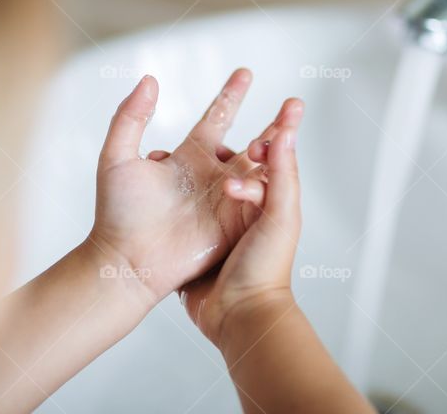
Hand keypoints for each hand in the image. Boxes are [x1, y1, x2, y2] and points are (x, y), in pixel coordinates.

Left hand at [86, 68, 302, 306]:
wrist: (127, 259)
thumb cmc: (117, 213)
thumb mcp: (117, 157)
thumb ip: (130, 116)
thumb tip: (149, 79)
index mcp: (190, 156)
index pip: (218, 117)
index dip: (232, 94)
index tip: (246, 72)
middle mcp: (213, 174)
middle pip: (252, 141)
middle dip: (276, 122)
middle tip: (295, 104)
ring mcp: (228, 199)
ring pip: (263, 168)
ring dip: (281, 147)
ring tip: (290, 125)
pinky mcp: (236, 223)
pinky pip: (261, 198)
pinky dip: (270, 180)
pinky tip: (270, 164)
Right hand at [179, 110, 303, 347]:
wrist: (237, 315)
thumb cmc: (265, 267)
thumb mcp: (280, 214)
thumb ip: (282, 173)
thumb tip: (287, 132)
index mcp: (269, 200)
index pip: (270, 158)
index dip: (266, 140)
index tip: (255, 145)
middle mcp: (245, 208)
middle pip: (235, 166)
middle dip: (225, 151)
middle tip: (217, 150)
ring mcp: (218, 222)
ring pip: (205, 182)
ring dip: (192, 166)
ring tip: (178, 157)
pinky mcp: (196, 237)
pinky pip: (183, 205)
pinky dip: (171, 188)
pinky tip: (159, 177)